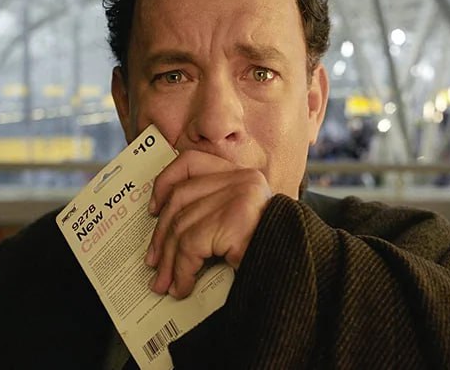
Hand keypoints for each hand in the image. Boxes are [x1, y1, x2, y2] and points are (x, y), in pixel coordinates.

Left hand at [145, 150, 271, 298]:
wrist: (296, 270)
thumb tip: (165, 229)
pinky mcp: (234, 220)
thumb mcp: (238, 221)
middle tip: (154, 264)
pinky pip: (192, 245)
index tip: (153, 209)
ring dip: (169, 261)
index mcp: (242, 174)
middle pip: (181, 199)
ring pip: (182, 226)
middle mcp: (242, 179)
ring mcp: (239, 197)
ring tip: (165, 284)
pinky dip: (182, 270)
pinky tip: (183, 287)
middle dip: (162, 236)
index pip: (192, 161)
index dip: (165, 182)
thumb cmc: (268, 251)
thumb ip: (211, 211)